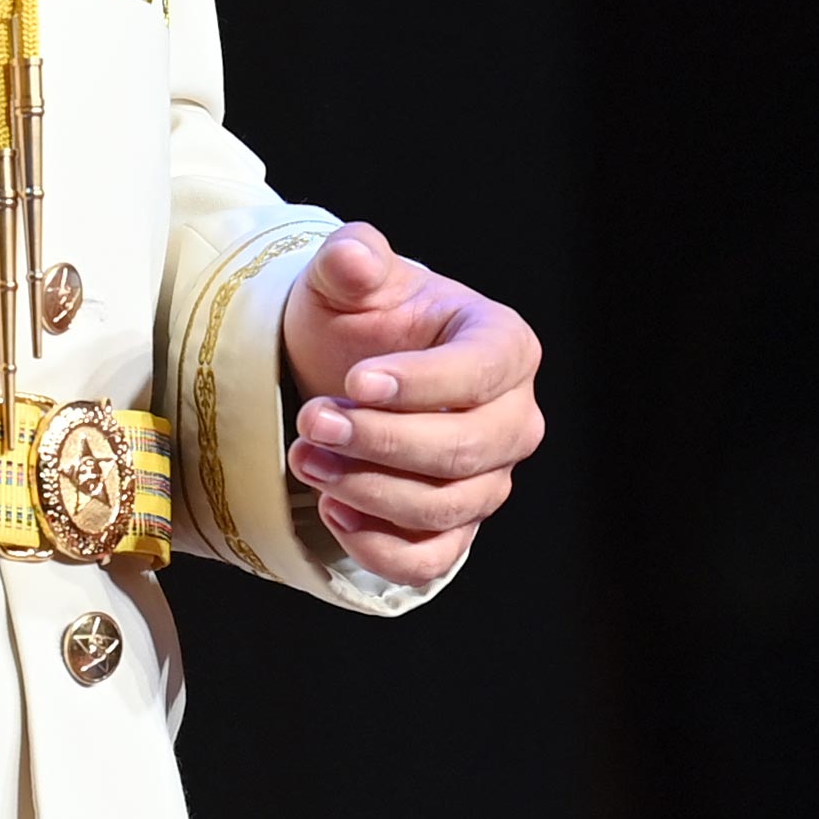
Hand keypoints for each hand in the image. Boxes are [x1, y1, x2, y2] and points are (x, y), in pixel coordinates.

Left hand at [281, 223, 544, 587]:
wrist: (344, 375)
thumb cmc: (359, 321)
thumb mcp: (345, 280)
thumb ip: (352, 260)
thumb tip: (354, 258)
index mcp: (502, 344)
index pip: (479, 372)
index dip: (421, 384)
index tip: (355, 382)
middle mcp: (513, 417)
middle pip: (465, 449)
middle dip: (381, 441)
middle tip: (312, 421)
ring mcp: (488, 479)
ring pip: (445, 506)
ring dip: (369, 491)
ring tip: (306, 459)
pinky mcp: (454, 528)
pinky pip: (431, 560)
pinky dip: (381, 547)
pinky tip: (333, 512)